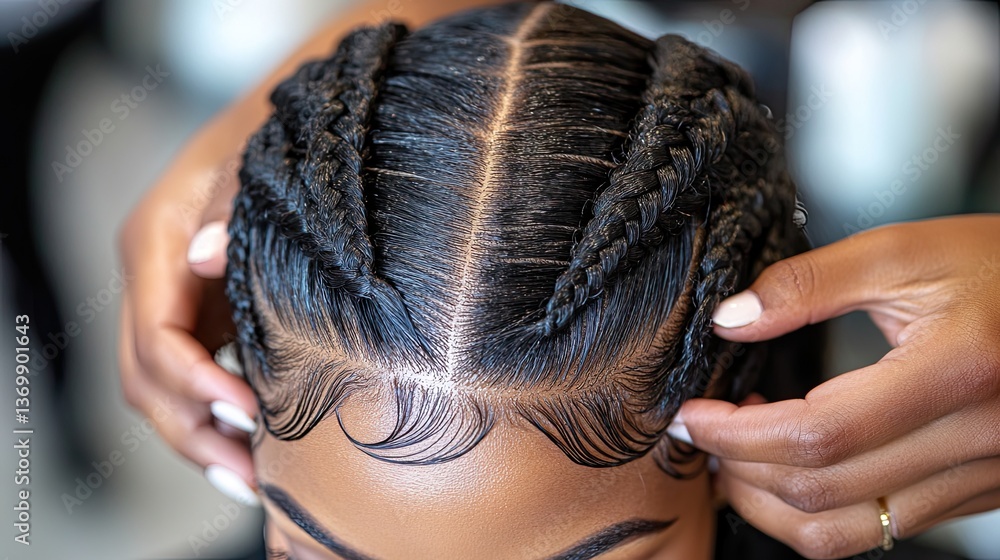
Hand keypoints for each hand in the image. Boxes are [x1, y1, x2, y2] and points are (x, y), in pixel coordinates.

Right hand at [118, 154, 261, 504]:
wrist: (295, 116)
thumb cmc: (276, 137)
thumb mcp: (253, 164)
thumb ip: (229, 210)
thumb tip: (204, 259)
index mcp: (155, 244)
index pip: (155, 337)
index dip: (195, 383)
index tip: (245, 413)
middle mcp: (155, 277)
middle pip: (147, 378)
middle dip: (194, 430)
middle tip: (249, 475)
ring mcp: (175, 297)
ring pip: (163, 386)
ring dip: (202, 434)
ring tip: (252, 477)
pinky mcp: (204, 309)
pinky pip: (194, 373)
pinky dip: (216, 411)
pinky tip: (254, 440)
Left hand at [677, 215, 999, 558]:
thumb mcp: (905, 251)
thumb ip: (810, 283)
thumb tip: (732, 320)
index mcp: (956, 372)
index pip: (819, 435)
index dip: (737, 433)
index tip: (691, 415)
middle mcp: (974, 440)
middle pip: (822, 492)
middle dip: (740, 469)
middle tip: (703, 433)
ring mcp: (979, 477)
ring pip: (846, 533)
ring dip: (769, 505)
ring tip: (734, 457)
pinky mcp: (976, 492)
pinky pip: (880, 530)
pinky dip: (816, 513)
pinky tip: (791, 470)